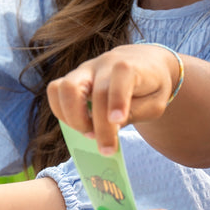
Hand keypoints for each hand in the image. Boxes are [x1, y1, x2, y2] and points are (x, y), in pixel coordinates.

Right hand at [47, 44, 179, 154]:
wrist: (144, 63)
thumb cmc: (152, 87)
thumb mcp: (155, 104)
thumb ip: (134, 114)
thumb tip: (109, 127)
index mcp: (129, 66)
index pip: (121, 77)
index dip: (117, 100)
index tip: (118, 121)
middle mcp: (104, 64)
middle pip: (89, 90)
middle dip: (93, 123)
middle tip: (105, 146)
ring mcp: (85, 69)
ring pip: (63, 87)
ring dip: (72, 117)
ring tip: (89, 133)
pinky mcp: (74, 77)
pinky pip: (55, 90)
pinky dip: (61, 112)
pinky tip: (79, 124)